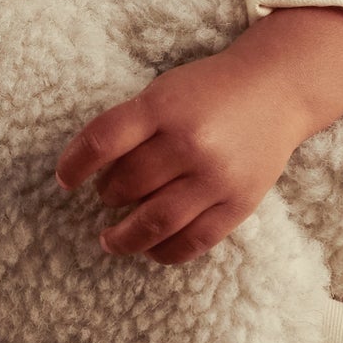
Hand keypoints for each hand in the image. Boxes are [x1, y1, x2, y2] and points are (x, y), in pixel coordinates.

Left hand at [55, 49, 309, 263]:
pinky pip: (194, 240)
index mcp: (163, 107)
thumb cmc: (210, 90)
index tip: (64, 180)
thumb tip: (95, 172)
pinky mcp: (239, 203)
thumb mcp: (164, 91)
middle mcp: (189, 142)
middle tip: (107, 196)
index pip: (102, 141)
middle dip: (108, 195)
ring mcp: (216, 176)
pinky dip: (165, 252)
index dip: (74, 165)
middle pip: (127, 184)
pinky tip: (150, 250)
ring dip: (124, 237)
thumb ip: (132, 125)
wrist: (278, 90)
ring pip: (155, 222)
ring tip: (110, 239)